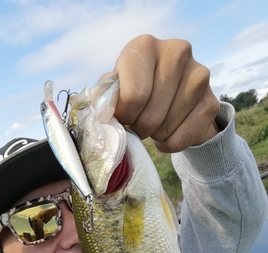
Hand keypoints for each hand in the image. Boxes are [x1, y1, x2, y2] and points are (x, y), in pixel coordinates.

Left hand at [111, 35, 219, 152]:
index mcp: (145, 45)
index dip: (125, 117)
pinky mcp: (211, 100)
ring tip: (153, 124)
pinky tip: (167, 133)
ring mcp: (199, 75)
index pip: (133, 97)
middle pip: (150, 115)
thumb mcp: (116, 87)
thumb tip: (103, 113)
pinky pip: (184, 137)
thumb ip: (107, 97)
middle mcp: (176, 52)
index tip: (123, 117)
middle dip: (139, 128)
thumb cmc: (135, 89)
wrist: (172, 94)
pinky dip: (170, 144)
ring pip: (166, 128)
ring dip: (155, 135)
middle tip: (138, 125)